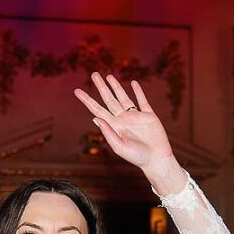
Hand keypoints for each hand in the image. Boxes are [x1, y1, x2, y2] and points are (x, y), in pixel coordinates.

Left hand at [74, 73, 181, 192]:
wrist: (156, 159)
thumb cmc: (137, 157)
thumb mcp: (119, 146)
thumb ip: (108, 132)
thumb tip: (95, 118)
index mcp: (114, 126)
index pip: (97, 110)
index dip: (87, 100)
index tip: (77, 91)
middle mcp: (123, 119)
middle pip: (109, 99)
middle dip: (101, 87)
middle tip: (94, 74)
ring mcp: (135, 116)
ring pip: (123, 97)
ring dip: (116, 86)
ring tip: (109, 76)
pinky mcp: (149, 115)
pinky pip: (142, 100)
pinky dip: (138, 91)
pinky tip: (133, 83)